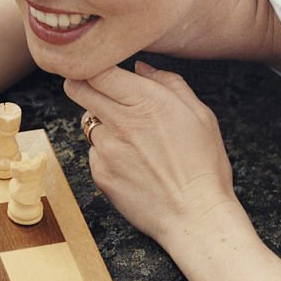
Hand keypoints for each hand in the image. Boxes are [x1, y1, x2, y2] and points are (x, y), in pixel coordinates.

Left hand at [64, 62, 238, 249]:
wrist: (194, 215)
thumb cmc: (204, 165)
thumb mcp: (200, 115)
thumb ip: (169, 84)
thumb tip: (140, 68)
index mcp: (148, 101)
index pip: (98, 70)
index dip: (91, 65)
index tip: (95, 67)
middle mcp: (121, 121)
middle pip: (77, 89)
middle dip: (81, 84)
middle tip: (94, 89)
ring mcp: (106, 148)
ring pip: (88, 122)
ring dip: (102, 123)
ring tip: (133, 141)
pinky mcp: (98, 171)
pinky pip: (94, 152)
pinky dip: (106, 153)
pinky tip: (132, 165)